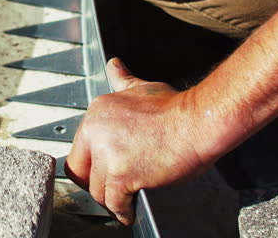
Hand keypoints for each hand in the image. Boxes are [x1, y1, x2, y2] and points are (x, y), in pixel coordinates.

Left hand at [64, 58, 211, 224]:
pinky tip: (130, 212)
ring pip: (97, 189)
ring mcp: (107, 154)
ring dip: (110, 200)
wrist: (198, 122)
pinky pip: (114, 202)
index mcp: (97, 112)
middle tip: (109, 190)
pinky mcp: (122, 175)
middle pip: (79, 170)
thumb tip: (114, 66)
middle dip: (93, 183)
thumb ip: (123, 81)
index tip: (100, 171)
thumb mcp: (141, 88)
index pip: (79, 147)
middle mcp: (96, 132)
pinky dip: (122, 211)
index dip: (90, 164)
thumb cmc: (176, 107)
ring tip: (123, 202)